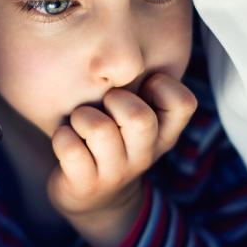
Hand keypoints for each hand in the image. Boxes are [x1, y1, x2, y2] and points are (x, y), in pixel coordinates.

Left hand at [48, 74, 196, 246]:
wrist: (93, 198)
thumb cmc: (114, 143)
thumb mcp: (137, 122)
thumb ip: (141, 90)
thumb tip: (126, 47)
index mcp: (164, 134)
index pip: (184, 103)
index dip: (162, 85)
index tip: (141, 87)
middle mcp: (144, 154)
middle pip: (140, 118)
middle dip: (115, 99)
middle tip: (103, 103)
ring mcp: (116, 172)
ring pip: (100, 130)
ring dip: (82, 117)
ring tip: (79, 122)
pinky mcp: (85, 184)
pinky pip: (71, 150)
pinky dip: (62, 137)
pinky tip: (65, 137)